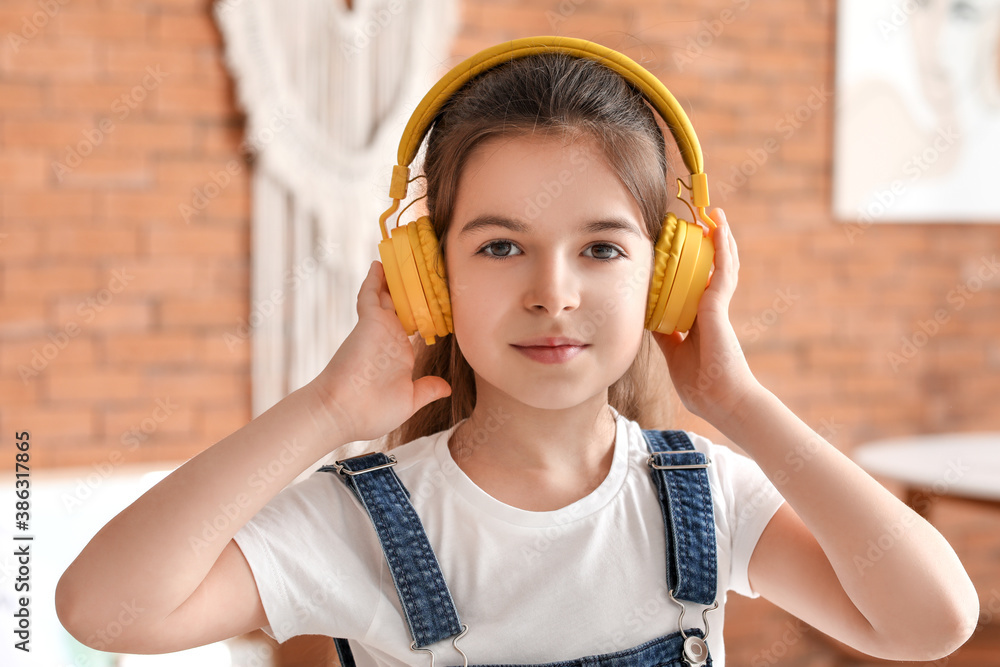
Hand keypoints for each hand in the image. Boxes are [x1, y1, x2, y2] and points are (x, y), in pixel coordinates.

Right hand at [308, 260, 451, 442]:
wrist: (342, 413)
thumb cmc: (371, 412)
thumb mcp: (409, 401)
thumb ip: (427, 389)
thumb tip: (446, 387)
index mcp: (400, 354)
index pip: (414, 325)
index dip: (424, 311)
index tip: (438, 298)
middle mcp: (390, 337)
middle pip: (401, 305)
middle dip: (410, 288)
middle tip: (422, 267)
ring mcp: (379, 328)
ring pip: (387, 295)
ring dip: (394, 278)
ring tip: (403, 256)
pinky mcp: (368, 322)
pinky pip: (370, 294)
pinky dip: (374, 279)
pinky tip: (378, 263)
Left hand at [652, 208, 758, 423]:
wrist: (718, 399)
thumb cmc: (699, 384)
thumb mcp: (675, 354)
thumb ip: (667, 335)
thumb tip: (650, 320)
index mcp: (701, 320)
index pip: (699, 285)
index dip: (694, 266)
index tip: (686, 249)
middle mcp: (711, 309)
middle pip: (712, 270)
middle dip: (709, 247)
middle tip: (704, 223)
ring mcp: (716, 306)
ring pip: (722, 265)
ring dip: (719, 239)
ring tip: (715, 217)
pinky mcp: (717, 306)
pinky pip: (722, 271)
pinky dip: (721, 249)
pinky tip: (719, 230)